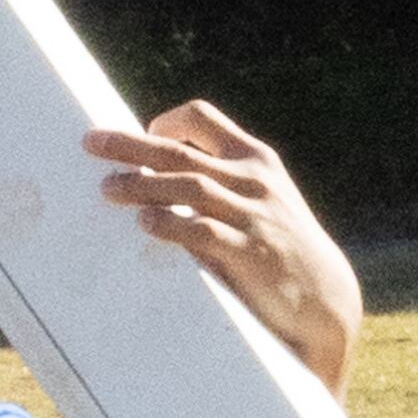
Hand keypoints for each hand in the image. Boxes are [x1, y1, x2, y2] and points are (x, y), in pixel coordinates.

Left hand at [86, 97, 359, 388]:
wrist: (326, 299)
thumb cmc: (282, 251)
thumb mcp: (262, 204)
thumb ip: (222, 187)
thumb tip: (158, 182)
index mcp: (255, 159)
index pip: (202, 118)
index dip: (165, 122)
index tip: (141, 136)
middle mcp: (254, 180)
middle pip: (180, 151)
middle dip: (131, 145)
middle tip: (91, 142)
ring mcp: (254, 215)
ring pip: (189, 187)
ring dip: (143, 186)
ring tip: (107, 188)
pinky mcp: (251, 253)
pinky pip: (204, 233)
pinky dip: (172, 225)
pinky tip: (146, 224)